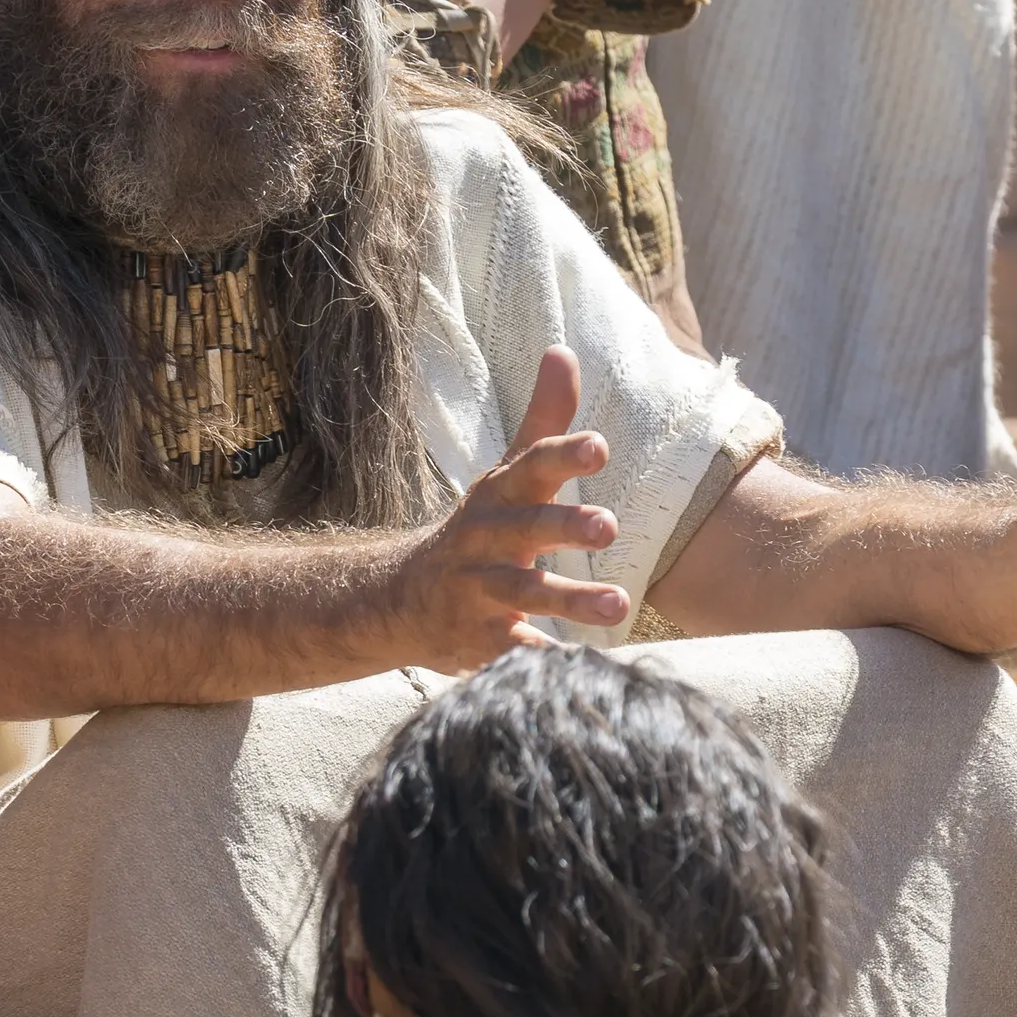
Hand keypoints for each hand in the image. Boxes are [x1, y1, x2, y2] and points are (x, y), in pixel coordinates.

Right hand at [380, 346, 628, 666]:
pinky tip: (572, 667)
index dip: (563, 457)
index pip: (530, 467)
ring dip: (569, 599)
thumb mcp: (506, 475)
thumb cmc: (479, 531)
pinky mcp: (478, 640)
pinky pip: (509, 651)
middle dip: (564, 527)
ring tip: (618, 605)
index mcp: (499, 496)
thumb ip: (543, 421)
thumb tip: (563, 350)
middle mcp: (486, 540)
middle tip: (609, 528)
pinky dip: (536, 660)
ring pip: (522, 594)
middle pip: (525, 529)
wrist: (398, 599)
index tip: (599, 448)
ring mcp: (478, 591)